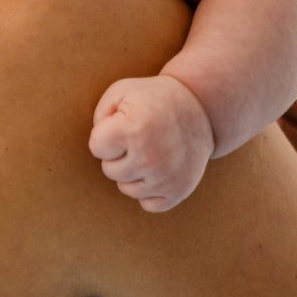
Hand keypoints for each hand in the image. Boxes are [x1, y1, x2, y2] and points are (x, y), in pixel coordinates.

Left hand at [88, 74, 215, 211]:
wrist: (201, 108)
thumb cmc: (154, 99)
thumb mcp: (121, 92)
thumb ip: (100, 118)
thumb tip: (98, 148)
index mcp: (134, 130)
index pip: (96, 147)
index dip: (106, 135)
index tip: (122, 124)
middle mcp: (150, 158)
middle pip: (109, 170)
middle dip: (118, 154)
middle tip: (138, 137)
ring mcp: (166, 178)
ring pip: (126, 188)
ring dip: (132, 172)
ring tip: (149, 150)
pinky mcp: (178, 191)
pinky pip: (147, 204)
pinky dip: (149, 189)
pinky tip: (158, 169)